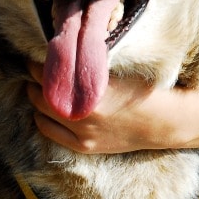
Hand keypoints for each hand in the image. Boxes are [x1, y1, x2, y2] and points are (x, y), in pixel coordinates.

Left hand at [27, 59, 192, 153]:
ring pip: (42, 111)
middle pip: (42, 92)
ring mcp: (82, 133)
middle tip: (36, 67)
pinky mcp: (84, 146)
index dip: (43, 61)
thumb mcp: (113, 70)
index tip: (42, 53)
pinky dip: (42, 118)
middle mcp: (83, 114)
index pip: (52, 72)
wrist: (162, 122)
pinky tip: (43, 109)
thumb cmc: (141, 89)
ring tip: (37, 85)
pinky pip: (49, 131)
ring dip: (36, 96)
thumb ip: (86, 64)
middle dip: (36, 77)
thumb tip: (61, 51)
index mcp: (91, 90)